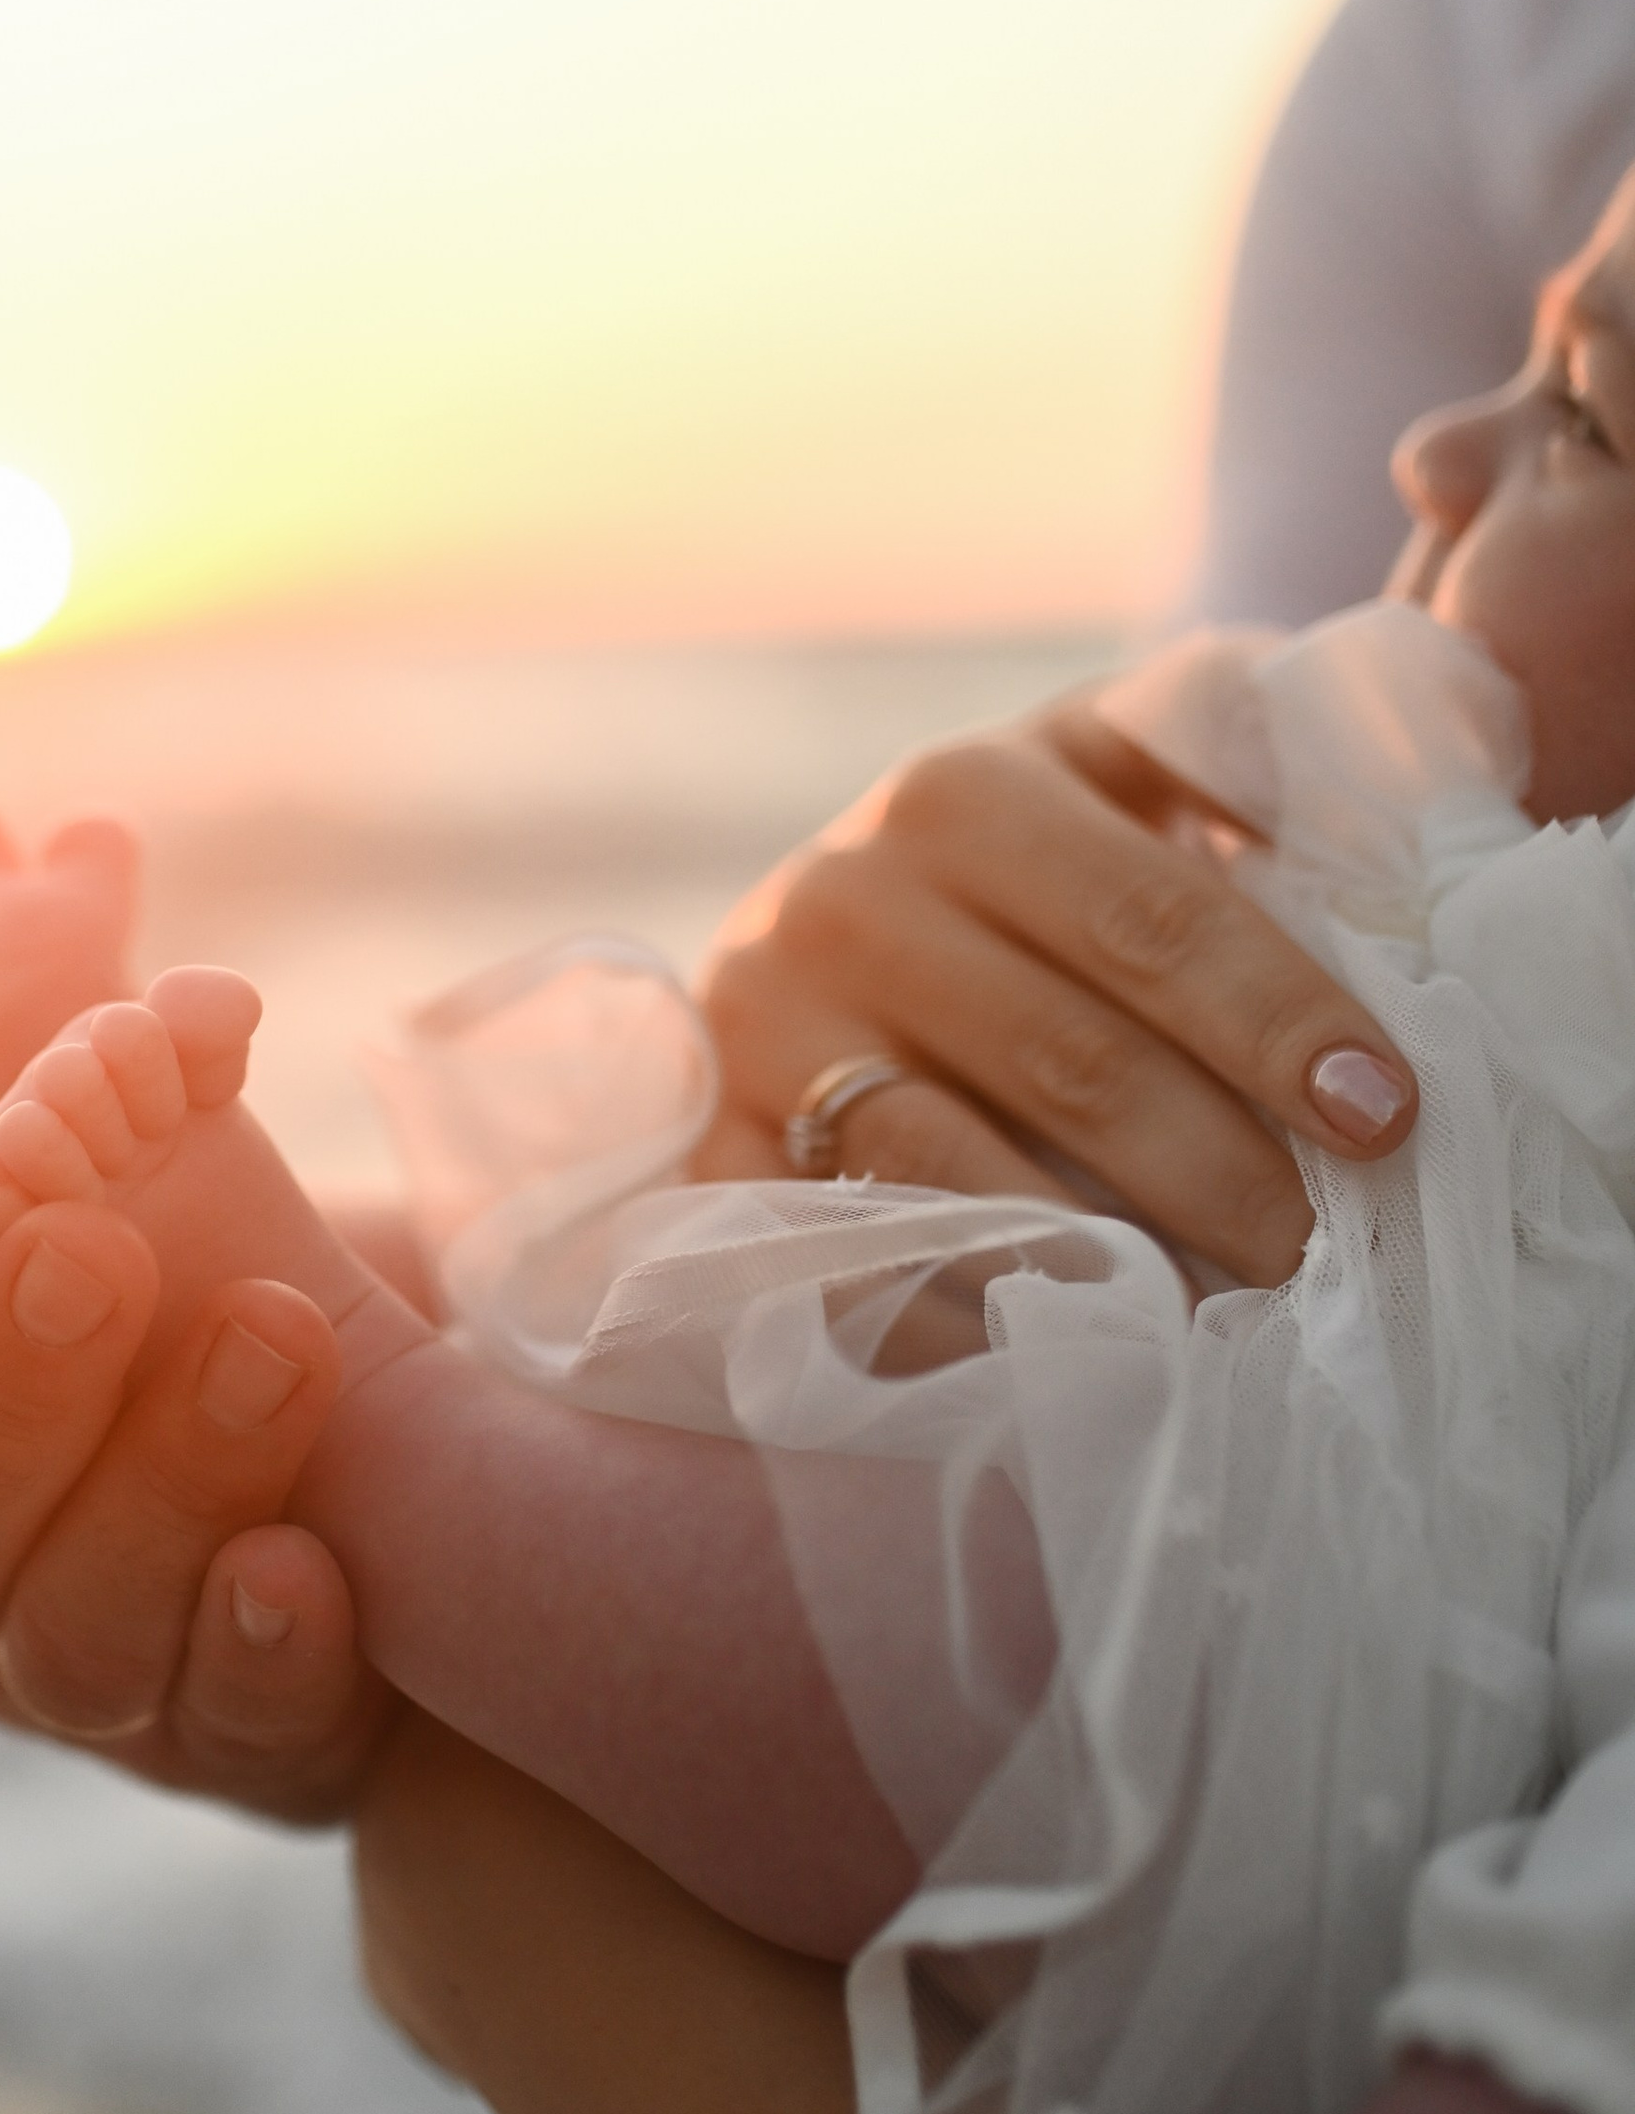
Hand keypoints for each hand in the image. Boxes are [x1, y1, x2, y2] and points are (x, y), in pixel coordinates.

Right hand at [0, 1116, 395, 1822]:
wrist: (368, 1519)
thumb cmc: (161, 1339)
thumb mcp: (63, 1228)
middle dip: (3, 1382)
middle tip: (94, 1247)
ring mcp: (93, 1690)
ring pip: (78, 1631)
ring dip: (171, 1481)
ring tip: (277, 1340)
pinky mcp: (247, 1747)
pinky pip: (239, 1723)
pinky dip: (260, 1651)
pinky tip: (304, 1567)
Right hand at [693, 687, 1416, 1287]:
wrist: (811, 932)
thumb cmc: (1019, 866)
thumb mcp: (1104, 770)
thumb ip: (1229, 755)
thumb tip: (1403, 808)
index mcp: (962, 794)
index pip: (1152, 920)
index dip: (1280, 1021)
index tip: (1387, 1114)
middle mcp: (842, 900)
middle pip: (1069, 1062)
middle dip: (1225, 1175)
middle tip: (1334, 1263)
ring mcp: (760, 1032)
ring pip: (952, 1177)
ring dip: (1104, 1269)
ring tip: (1223, 1327)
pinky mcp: (711, 1149)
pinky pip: (846, 1263)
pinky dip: (968, 1324)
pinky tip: (1073, 1358)